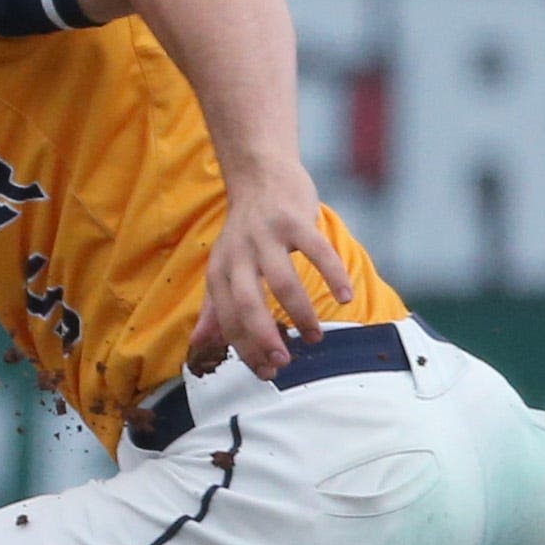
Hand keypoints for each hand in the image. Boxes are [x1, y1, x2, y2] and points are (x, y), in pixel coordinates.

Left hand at [186, 161, 355, 379]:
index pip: (228, 318)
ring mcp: (267, 235)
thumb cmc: (246, 228)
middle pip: (248, 304)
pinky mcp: (295, 219)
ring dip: (301, 314)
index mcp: (220, 270)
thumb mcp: (223, 265)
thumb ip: (213, 305)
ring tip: (315, 337)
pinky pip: (318, 252)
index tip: (266, 372)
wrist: (260, 172)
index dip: (246, 349)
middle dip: (265, 338)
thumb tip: (198, 343)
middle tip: (285, 362)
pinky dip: (333, 276)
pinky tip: (346, 298)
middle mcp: (238, 254)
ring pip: (283, 283)